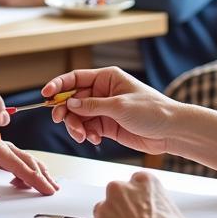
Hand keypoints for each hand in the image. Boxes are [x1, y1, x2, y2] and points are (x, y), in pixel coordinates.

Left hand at [0, 137, 58, 195]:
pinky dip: (23, 165)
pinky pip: (10, 155)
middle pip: (20, 155)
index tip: (43, 186)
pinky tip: (26, 177)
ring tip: (48, 183)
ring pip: (18, 154)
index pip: (10, 157)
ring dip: (34, 168)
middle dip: (38, 172)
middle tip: (52, 189)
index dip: (29, 173)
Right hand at [43, 67, 174, 153]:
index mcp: (107, 78)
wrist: (171, 131)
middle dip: (65, 110)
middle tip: (61, 120)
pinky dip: (86, 134)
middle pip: (73, 99)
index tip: (45, 94)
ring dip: (75, 125)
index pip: (75, 78)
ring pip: (78, 116)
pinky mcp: (107, 126)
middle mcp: (103, 92)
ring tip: (82, 135)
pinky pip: (87, 128)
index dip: (58, 85)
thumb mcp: (119, 105)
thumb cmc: (152, 110)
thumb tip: (70, 103)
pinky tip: (93, 139)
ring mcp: (104, 110)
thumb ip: (92, 105)